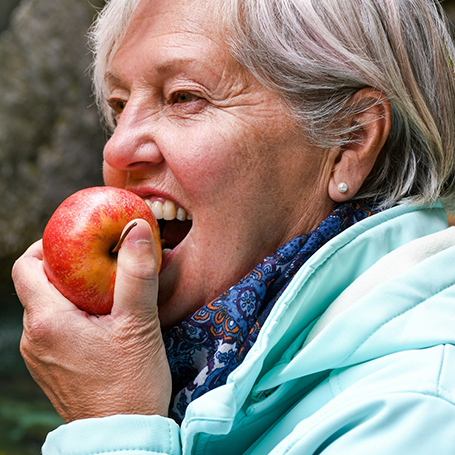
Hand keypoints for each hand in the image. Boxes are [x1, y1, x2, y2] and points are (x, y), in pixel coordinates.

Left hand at [12, 219, 170, 421]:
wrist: (122, 439)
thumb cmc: (131, 384)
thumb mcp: (138, 324)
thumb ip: (136, 273)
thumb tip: (137, 228)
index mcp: (47, 322)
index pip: (26, 266)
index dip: (48, 245)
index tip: (80, 240)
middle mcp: (34, 338)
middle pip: (38, 285)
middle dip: (68, 268)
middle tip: (102, 262)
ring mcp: (40, 356)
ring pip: (47, 307)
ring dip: (73, 292)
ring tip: (107, 291)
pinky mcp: (52, 368)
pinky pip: (54, 328)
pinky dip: (73, 314)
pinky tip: (102, 320)